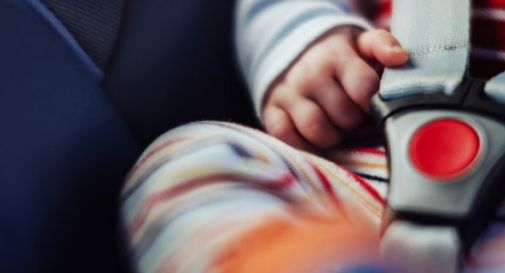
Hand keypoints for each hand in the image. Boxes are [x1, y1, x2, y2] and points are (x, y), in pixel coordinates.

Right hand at [262, 27, 407, 150]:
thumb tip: (399, 57)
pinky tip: (314, 139)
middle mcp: (309, 74)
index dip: (372, 103)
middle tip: (352, 116)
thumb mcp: (359, 43)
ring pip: (316, 129)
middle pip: (344, 115)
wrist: (294, 54)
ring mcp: (288, 93)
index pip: (364, 88)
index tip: (370, 104)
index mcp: (335, 56)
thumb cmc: (336, 57)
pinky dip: (303, 145)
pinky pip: (286, 136)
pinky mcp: (271, 110)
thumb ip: (382, 45)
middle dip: (354, 121)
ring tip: (335, 129)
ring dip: (332, 137)